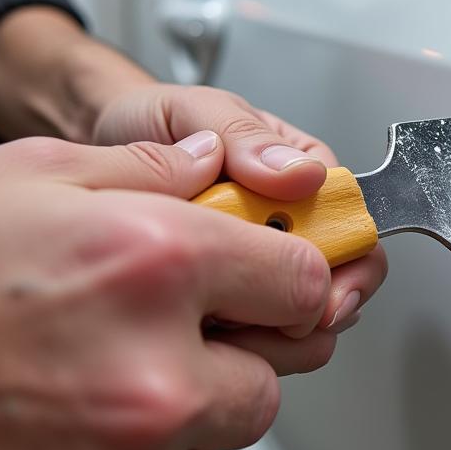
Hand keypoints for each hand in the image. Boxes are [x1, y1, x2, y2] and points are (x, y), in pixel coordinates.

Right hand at [0, 132, 354, 449]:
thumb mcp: (28, 178)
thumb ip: (146, 167)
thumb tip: (213, 165)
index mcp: (153, 268)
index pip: (302, 281)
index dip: (292, 272)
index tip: (276, 274)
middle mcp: (155, 378)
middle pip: (275, 375)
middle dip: (243, 347)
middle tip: (186, 322)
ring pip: (218, 439)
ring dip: (189, 406)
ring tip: (106, 368)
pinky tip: (70, 419)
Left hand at [92, 82, 386, 335]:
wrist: (96, 157)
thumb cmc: (152, 126)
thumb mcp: (194, 111)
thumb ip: (243, 136)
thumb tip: (301, 175)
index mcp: (302, 175)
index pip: (354, 221)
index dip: (351, 261)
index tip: (325, 289)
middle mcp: (292, 222)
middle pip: (340, 278)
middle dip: (315, 307)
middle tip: (282, 321)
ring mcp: (263, 264)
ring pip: (302, 315)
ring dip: (270, 326)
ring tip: (220, 311)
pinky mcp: (233, 298)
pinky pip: (256, 332)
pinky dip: (236, 339)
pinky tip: (203, 323)